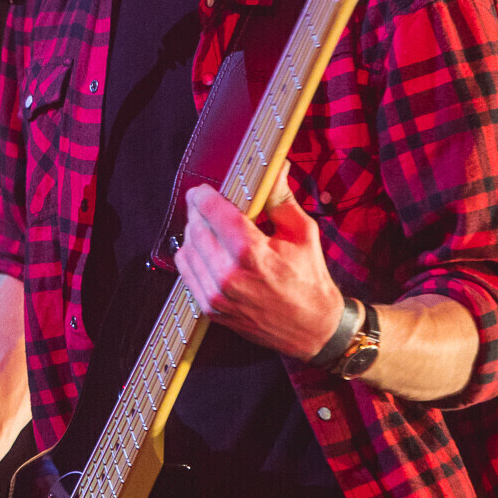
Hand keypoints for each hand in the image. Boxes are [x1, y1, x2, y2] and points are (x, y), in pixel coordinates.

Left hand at [174, 178, 344, 359]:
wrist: (311, 329)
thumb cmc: (309, 280)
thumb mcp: (302, 233)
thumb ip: (281, 198)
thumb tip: (275, 168)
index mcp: (251, 253)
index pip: (212, 211)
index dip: (203, 195)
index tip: (203, 189)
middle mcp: (228, 275)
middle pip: (195, 228)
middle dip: (199, 211)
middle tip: (208, 204)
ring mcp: (216, 295)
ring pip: (186, 248)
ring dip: (194, 232)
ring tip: (210, 227)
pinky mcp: (210, 308)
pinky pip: (186, 271)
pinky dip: (192, 255)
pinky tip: (208, 250)